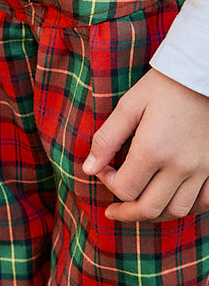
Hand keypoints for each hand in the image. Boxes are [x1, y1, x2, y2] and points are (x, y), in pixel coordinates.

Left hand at [82, 68, 208, 221]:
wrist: (206, 73)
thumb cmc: (166, 86)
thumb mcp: (130, 105)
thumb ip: (106, 139)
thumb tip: (88, 169)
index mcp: (154, 149)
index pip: (125, 189)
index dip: (108, 184)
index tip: (105, 170)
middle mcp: (181, 165)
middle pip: (149, 208)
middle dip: (126, 213)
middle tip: (113, 210)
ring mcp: (204, 168)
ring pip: (178, 210)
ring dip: (156, 212)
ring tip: (141, 206)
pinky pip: (205, 201)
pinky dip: (188, 205)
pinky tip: (173, 197)